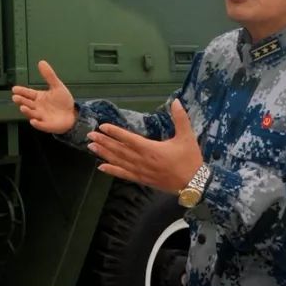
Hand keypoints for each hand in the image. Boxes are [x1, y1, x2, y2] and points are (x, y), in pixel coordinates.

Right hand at [11, 60, 75, 133]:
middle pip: (27, 103)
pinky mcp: (47, 125)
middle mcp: (38, 107)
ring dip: (27, 111)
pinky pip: (40, 125)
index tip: (14, 89)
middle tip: (15, 97)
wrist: (73, 114)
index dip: (21, 91)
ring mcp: (41, 116)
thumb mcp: (57, 86)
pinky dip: (36, 123)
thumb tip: (41, 62)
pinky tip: (33, 121)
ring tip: (23, 107)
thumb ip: (49, 75)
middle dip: (21, 101)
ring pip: (32, 114)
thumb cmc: (63, 101)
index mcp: (39, 97)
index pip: (28, 93)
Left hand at [87, 99, 204, 193]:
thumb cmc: (190, 159)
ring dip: (104, 154)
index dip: (115, 132)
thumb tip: (176, 101)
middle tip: (90, 135)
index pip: (129, 139)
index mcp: (151, 149)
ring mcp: (141, 171)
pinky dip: (112, 171)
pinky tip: (101, 167)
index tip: (102, 126)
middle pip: (119, 150)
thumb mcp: (187, 136)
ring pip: (119, 162)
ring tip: (91, 147)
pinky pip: (124, 175)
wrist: (194, 184)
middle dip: (104, 141)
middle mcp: (142, 160)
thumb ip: (181, 118)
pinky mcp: (142, 180)